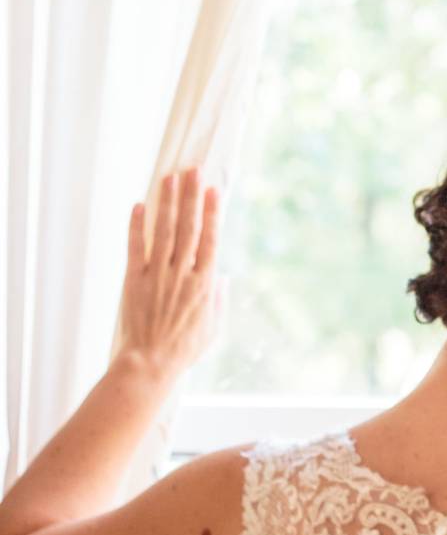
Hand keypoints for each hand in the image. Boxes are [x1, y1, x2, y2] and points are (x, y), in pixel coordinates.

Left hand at [118, 166, 223, 376]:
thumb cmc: (185, 348)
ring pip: (163, 231)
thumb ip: (218, 299)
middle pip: (188, 227)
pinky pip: (135, 247)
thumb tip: (222, 277)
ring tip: (169, 178)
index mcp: (203, 283)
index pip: (209, 239)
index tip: (213, 190)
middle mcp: (181, 274)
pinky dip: (136, 225)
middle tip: (192, 171)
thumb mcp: (213, 327)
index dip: (211, 212)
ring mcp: (157, 275)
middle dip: (190, 197)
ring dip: (167, 202)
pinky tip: (138, 205)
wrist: (150, 363)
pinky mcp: (134, 280)